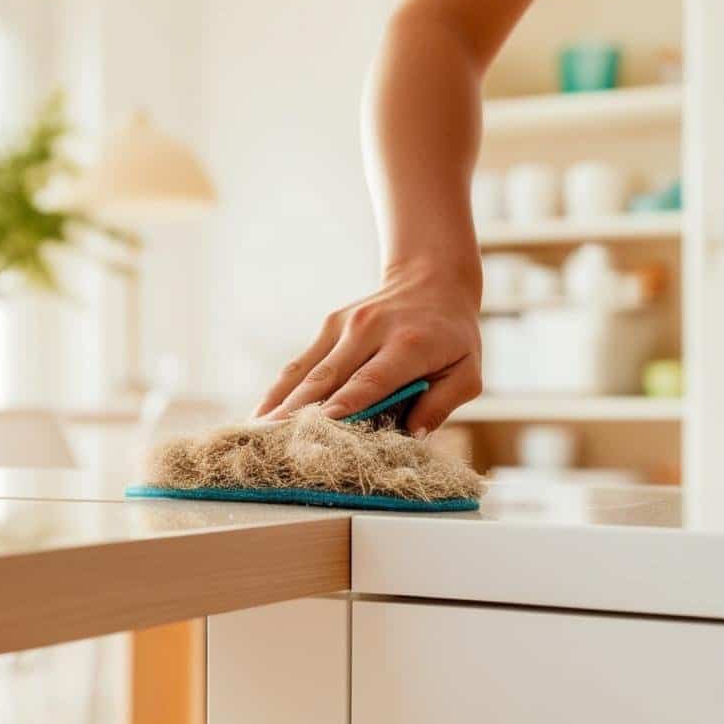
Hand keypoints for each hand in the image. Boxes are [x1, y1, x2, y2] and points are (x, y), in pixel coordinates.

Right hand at [254, 266, 481, 436]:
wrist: (433, 281)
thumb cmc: (453, 338)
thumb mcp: (468, 372)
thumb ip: (442, 404)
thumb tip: (411, 436)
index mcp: (408, 343)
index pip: (371, 380)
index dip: (345, 405)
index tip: (319, 427)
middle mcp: (370, 330)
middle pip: (328, 378)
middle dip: (299, 412)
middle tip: (275, 443)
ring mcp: (344, 325)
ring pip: (305, 370)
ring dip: (278, 403)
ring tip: (255, 433)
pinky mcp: (329, 325)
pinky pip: (300, 363)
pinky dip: (279, 390)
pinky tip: (261, 415)